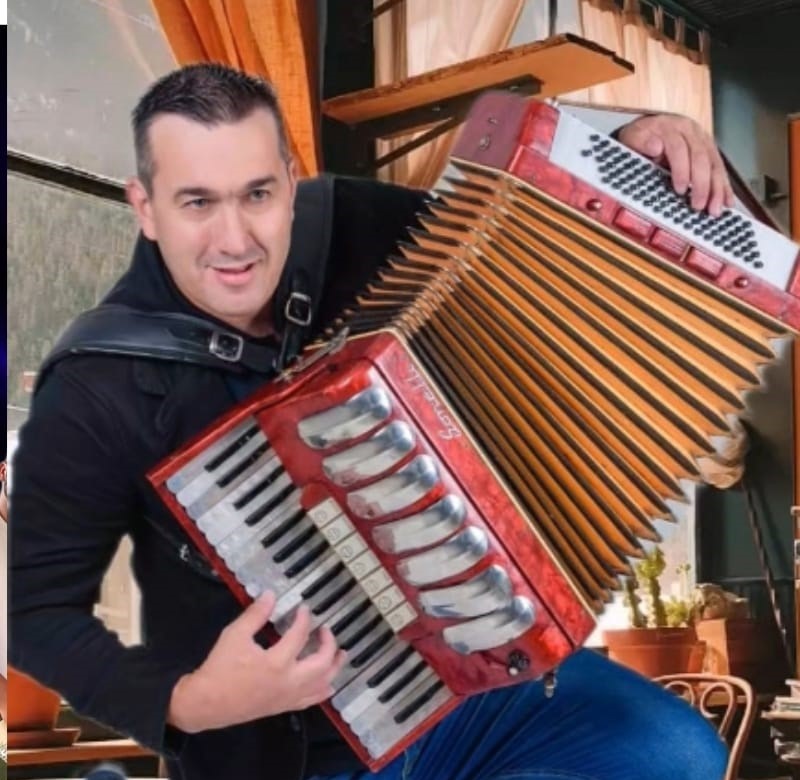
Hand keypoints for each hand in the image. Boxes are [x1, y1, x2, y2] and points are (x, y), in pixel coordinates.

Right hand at [167, 592, 347, 732]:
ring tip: (340, 654)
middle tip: (326, 630)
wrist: (206, 703)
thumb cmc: (220, 668)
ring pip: (322, 684)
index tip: (304, 608)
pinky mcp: (283, 707)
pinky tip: (328, 683)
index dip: (304, 618)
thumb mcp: (234, 635)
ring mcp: (288, 697)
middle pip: (322, 663)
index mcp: (277, 662)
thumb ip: (255, 614)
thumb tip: (271, 595)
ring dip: (334, 667)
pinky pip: (312, 700)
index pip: (300, 635)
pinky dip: (323, 689)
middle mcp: (289, 681)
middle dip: (329, 644)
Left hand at [617, 114, 733, 215]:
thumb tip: (655, 147)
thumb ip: (641, 143)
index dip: (681, 170)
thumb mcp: (633, 138)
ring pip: (714, 164)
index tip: (680, 189)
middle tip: (698, 205)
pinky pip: (720, 168)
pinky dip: (724, 186)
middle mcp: (690, 132)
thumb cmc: (640, 138)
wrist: (650, 127)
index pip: (679, 149)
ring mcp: (702, 140)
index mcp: (670, 128)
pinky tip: (727, 200)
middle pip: (700, 157)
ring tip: (714, 209)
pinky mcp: (710, 149)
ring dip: (717, 189)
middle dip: (702, 184)